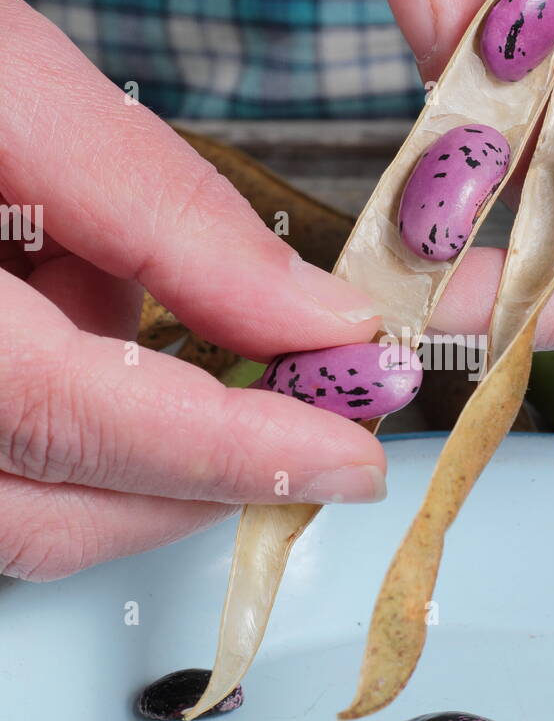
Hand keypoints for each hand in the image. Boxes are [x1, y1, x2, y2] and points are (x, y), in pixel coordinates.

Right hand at [0, 0, 384, 578]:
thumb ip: (156, 209)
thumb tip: (308, 318)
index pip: (78, 418)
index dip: (232, 450)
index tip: (353, 457)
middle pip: (52, 512)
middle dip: (195, 467)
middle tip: (292, 397)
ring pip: (22, 510)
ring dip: (117, 430)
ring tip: (85, 276)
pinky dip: (54, 418)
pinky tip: (37, 301)